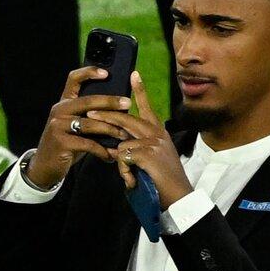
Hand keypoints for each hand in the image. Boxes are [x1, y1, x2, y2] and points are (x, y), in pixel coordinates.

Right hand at [26, 66, 129, 187]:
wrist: (45, 166)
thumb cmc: (66, 144)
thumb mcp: (74, 126)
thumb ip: (88, 116)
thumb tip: (117, 109)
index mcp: (64, 103)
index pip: (74, 79)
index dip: (89, 72)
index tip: (107, 73)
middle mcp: (59, 110)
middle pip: (88, 100)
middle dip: (110, 101)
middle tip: (127, 103)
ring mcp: (58, 126)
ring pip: (90, 124)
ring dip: (110, 129)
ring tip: (124, 135)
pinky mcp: (61, 142)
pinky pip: (87, 144)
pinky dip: (101, 150)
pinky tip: (110, 155)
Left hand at [86, 71, 193, 207]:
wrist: (179, 196)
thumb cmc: (163, 181)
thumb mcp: (152, 159)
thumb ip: (138, 148)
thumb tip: (117, 147)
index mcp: (159, 133)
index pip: (147, 108)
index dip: (140, 91)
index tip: (134, 74)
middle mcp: (157, 133)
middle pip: (126, 119)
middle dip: (106, 117)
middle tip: (91, 115)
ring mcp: (153, 142)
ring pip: (121, 143)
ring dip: (121, 164)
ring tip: (130, 177)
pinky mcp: (148, 153)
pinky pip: (123, 157)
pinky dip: (124, 172)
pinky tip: (133, 181)